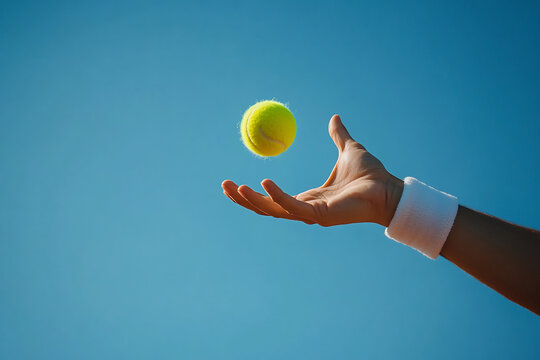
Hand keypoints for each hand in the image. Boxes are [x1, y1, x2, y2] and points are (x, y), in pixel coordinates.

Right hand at [222, 115, 403, 226]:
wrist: (389, 189)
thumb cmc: (371, 174)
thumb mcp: (348, 149)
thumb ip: (337, 136)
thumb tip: (334, 117)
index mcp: (308, 197)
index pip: (273, 198)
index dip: (253, 193)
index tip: (234, 183)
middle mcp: (306, 208)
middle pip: (266, 208)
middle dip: (244, 200)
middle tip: (224, 186)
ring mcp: (311, 213)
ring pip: (273, 210)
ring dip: (252, 200)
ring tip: (233, 187)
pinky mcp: (320, 214)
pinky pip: (292, 206)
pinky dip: (277, 196)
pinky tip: (263, 182)